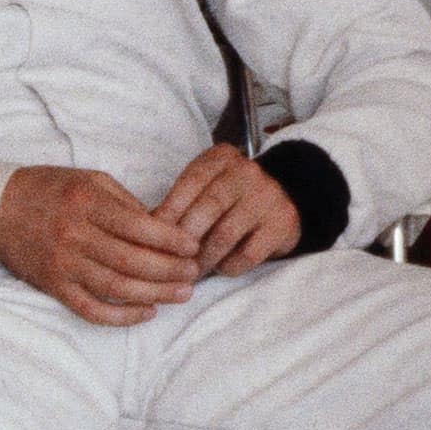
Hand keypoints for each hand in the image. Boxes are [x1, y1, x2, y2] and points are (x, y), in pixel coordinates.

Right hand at [0, 166, 201, 325]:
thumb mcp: (88, 180)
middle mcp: (73, 235)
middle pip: (130, 260)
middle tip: (193, 274)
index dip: (169, 239)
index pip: (136, 225)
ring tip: (181, 294)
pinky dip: (121, 316)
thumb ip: (124, 203)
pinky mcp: (54, 286)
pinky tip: (146, 312)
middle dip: (168, 270)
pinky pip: (91, 309)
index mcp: (85, 202)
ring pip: (115, 287)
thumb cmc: (49, 190)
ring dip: (154, 294)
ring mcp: (62, 264)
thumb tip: (162, 229)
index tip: (192, 246)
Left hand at [154, 143, 300, 277]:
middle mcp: (247, 172)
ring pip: (226, 234)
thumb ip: (180, 202)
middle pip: (208, 207)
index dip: (169, 211)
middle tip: (170, 261)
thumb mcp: (206, 187)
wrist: (285, 199)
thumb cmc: (231, 198)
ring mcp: (268, 196)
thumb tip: (145, 231)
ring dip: (203, 258)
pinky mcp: (282, 223)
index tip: (151, 236)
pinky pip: (248, 253)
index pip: (190, 182)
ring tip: (191, 271)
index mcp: (221, 158)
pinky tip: (221, 268)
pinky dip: (229, 266)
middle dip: (184, 238)